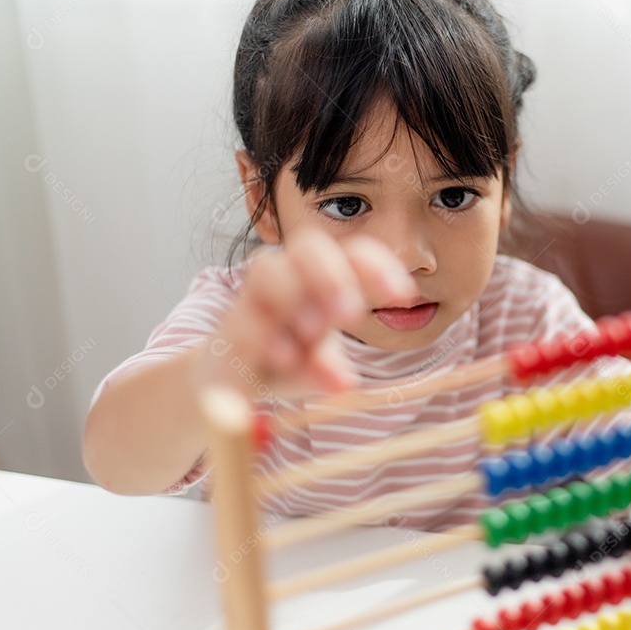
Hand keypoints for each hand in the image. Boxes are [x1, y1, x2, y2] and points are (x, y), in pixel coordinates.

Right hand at [200, 228, 416, 399]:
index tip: (403, 295)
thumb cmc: (287, 358)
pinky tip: (285, 356)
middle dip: (333, 276)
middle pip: (309, 246)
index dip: (378, 266)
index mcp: (324, 278)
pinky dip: (264, 335)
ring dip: (294, 295)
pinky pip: (240, 316)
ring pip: (268, 268)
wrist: (229, 379)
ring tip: (314, 332)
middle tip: (351, 314)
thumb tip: (344, 384)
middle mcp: (289, 276)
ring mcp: (254, 296)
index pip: (353, 252)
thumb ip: (328, 368)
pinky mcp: (227, 325)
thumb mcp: (315, 365)